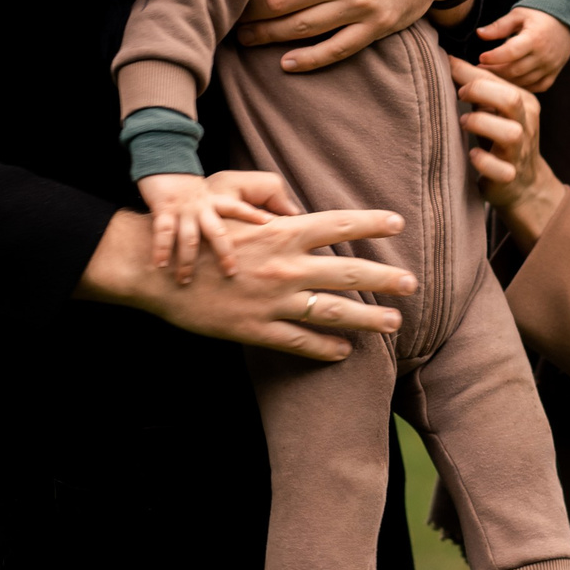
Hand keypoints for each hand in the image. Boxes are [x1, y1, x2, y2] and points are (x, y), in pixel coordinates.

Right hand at [75, 207, 415, 361]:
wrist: (157, 270)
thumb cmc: (198, 241)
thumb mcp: (237, 217)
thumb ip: (274, 222)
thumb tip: (302, 219)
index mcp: (280, 233)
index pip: (337, 224)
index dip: (370, 222)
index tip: (398, 222)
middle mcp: (284, 266)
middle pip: (347, 271)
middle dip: (385, 278)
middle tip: (412, 283)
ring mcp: (272, 301)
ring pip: (332, 311)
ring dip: (367, 318)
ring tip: (394, 322)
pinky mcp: (256, 329)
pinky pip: (300, 342)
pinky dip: (326, 349)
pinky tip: (344, 352)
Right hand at [138, 168, 300, 283]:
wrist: (166, 170)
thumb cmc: (203, 191)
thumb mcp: (234, 192)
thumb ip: (265, 200)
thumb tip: (294, 217)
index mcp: (224, 201)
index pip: (243, 211)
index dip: (255, 219)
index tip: (269, 232)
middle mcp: (207, 206)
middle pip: (218, 231)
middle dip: (223, 253)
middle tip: (231, 275)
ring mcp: (185, 210)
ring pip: (190, 237)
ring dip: (186, 261)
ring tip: (185, 281)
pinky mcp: (164, 210)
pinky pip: (162, 232)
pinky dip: (160, 250)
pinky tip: (159, 266)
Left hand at [238, 0, 464, 73]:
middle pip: (280, 1)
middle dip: (250, 12)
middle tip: (231, 17)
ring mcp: (361, 5)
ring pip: (302, 28)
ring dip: (268, 36)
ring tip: (247, 38)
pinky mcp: (377, 26)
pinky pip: (337, 49)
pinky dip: (309, 60)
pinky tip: (287, 63)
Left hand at [453, 57, 567, 246]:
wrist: (524, 184)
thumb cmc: (500, 139)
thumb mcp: (494, 110)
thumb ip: (478, 86)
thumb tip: (448, 59)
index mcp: (524, 103)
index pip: (499, 79)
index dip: (470, 71)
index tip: (447, 67)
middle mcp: (526, 124)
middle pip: (511, 99)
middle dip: (481, 91)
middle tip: (459, 95)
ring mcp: (520, 151)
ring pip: (510, 133)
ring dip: (481, 124)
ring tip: (464, 122)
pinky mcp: (510, 176)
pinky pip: (500, 169)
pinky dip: (482, 161)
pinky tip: (471, 155)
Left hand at [474, 6, 569, 93]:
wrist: (564, 23)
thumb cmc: (537, 17)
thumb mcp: (518, 15)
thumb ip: (499, 26)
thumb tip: (479, 33)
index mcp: (535, 38)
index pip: (512, 51)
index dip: (494, 57)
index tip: (480, 58)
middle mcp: (544, 55)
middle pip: (515, 70)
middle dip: (494, 71)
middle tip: (479, 69)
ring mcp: (550, 68)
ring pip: (523, 82)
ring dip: (505, 81)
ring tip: (490, 76)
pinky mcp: (552, 76)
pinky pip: (535, 88)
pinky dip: (520, 87)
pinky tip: (508, 82)